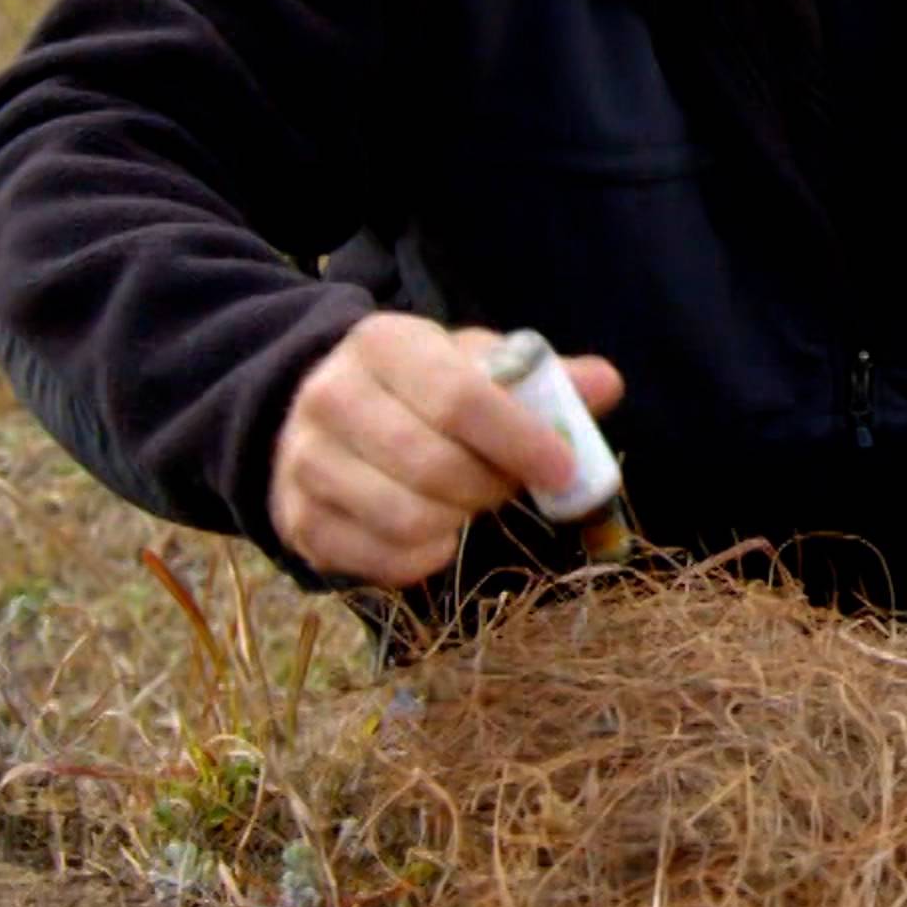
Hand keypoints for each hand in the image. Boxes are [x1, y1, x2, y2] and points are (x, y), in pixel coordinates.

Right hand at [268, 314, 620, 587]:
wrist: (322, 412)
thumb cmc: (420, 387)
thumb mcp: (477, 364)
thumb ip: (543, 379)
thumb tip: (607, 384)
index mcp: (384, 345)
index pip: (458, 398)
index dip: (519, 440)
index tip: (563, 469)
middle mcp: (331, 398)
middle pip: (432, 465)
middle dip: (490, 486)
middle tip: (509, 485)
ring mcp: (306, 462)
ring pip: (407, 518)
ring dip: (459, 522)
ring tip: (467, 503)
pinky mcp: (299, 521)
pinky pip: (382, 561)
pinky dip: (427, 557)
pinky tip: (437, 532)